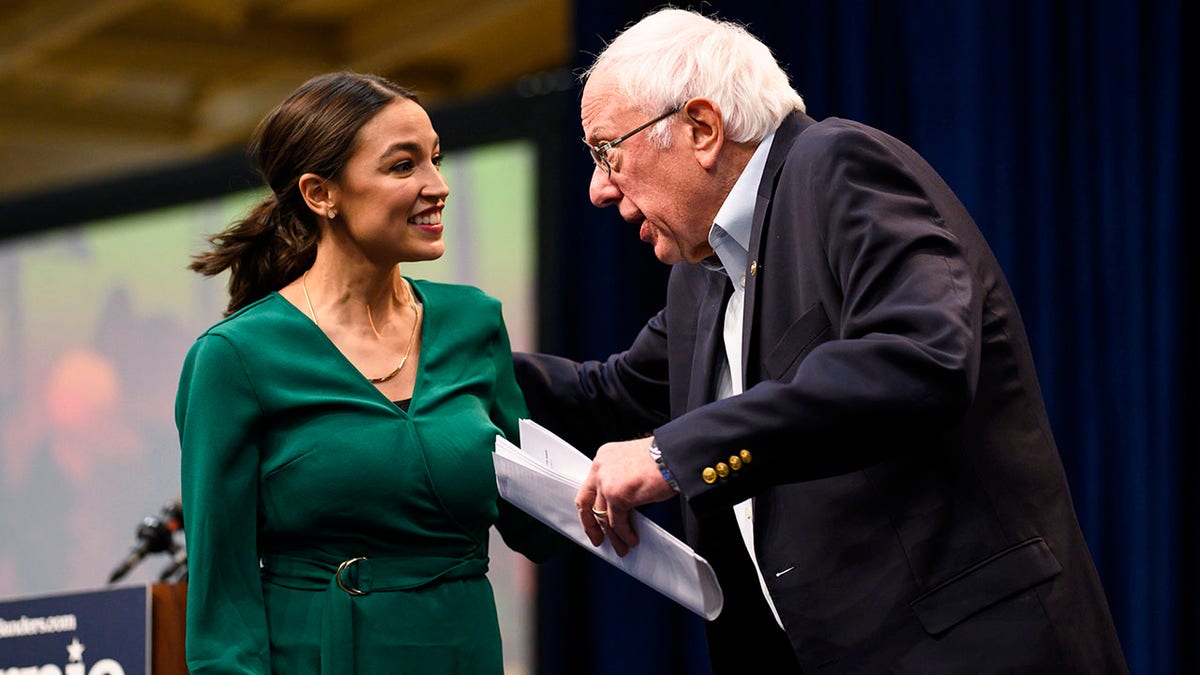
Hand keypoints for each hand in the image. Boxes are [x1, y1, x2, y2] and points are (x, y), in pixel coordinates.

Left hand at [575, 437, 676, 555]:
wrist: (675, 455)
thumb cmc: (664, 457)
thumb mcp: (634, 464)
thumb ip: (622, 479)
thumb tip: (623, 504)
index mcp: (604, 457)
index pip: (589, 487)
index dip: (590, 506)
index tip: (593, 519)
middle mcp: (601, 467)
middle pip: (586, 502)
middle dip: (591, 525)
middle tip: (597, 539)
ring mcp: (606, 481)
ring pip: (602, 517)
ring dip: (613, 536)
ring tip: (622, 546)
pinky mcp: (617, 495)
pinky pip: (617, 523)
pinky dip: (625, 535)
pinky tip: (631, 540)